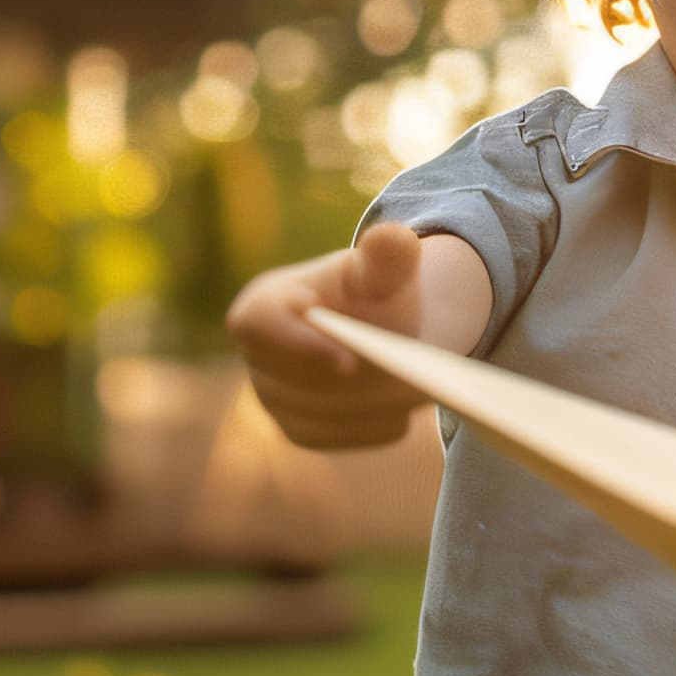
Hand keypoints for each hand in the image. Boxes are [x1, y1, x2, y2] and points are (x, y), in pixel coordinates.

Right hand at [227, 224, 427, 449]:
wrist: (386, 328)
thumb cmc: (377, 290)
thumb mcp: (386, 268)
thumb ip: (388, 254)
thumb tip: (394, 238)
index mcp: (262, 305)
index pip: (258, 326)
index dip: (298, 346)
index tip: (348, 362)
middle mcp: (256, 358)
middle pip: (300, 381)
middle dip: (357, 384)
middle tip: (413, 380)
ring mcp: (273, 399)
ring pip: (323, 415)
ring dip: (373, 407)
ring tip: (419, 393)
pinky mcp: (300, 430)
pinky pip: (339, 437)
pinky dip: (375, 426)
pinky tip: (401, 411)